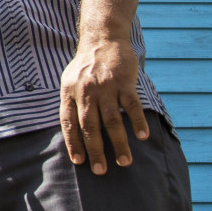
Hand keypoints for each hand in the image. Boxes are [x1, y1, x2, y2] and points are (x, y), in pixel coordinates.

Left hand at [59, 36, 149, 174]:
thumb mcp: (70, 81)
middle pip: (90, 126)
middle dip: (95, 150)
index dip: (74, 143)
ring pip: (112, 120)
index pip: (69, 123)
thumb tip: (73, 134)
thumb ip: (72, 104)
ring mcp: (106, 87)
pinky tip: (142, 137)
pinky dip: (137, 122)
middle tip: (101, 171)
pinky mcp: (124, 82)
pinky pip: (131, 106)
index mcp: (70, 93)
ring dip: (119, 143)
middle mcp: (86, 91)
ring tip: (124, 162)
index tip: (80, 162)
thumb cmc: (85, 66)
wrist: (103, 39)